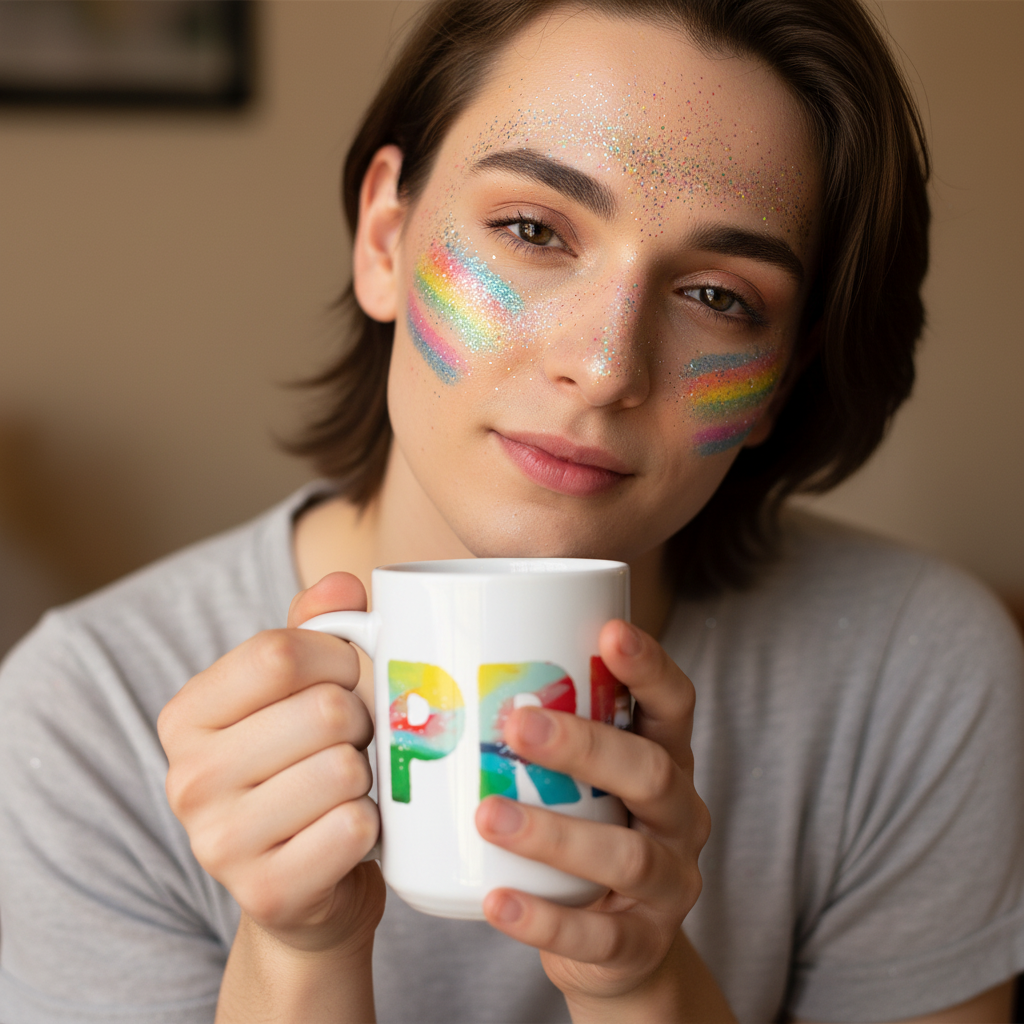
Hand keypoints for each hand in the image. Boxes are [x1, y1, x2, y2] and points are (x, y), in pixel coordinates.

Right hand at [158, 572, 383, 957]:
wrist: (308, 882)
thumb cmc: (304, 765)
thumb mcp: (299, 690)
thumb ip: (315, 628)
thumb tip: (343, 585)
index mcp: (186, 714)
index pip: (280, 652)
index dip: (339, 658)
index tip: (348, 678)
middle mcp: (187, 778)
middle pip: (325, 710)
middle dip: (360, 721)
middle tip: (350, 742)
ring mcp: (219, 842)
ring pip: (346, 768)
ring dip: (367, 774)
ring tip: (347, 786)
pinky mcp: (266, 892)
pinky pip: (356, 827)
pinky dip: (373, 824)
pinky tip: (349, 831)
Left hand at [475, 620, 717, 1017]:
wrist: (612, 946)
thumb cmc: (577, 827)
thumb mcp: (573, 776)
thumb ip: (528, 724)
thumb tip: (411, 649)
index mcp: (663, 759)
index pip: (674, 704)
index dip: (649, 667)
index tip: (608, 630)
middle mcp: (679, 815)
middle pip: (652, 772)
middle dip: (585, 745)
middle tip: (516, 726)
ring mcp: (669, 883)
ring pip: (627, 856)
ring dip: (554, 834)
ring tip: (487, 815)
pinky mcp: (641, 944)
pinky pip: (600, 935)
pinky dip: (545, 919)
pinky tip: (496, 901)